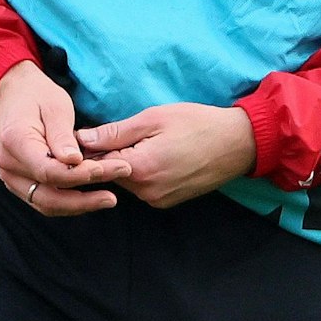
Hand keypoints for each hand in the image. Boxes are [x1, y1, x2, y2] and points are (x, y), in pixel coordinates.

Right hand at [0, 60, 129, 215]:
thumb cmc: (38, 97)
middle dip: (82, 200)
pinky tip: (92, 196)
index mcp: (15, 141)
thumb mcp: (55, 106)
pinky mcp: (19, 181)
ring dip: (77, 205)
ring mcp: (11, 176)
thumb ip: (62, 135)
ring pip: (45, 203)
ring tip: (107, 199)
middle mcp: (8, 164)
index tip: (105, 171)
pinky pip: (44, 198)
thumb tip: (74, 160)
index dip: (78, 175)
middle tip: (112, 198)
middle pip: (46, 194)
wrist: (14, 96)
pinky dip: (68, 201)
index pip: (47, 170)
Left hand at [77, 104, 256, 209]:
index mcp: (139, 168)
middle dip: (110, 156)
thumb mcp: (155, 118)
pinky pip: (144, 187)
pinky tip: (160, 155)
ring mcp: (157, 200)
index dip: (90, 147)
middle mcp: (145, 191)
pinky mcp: (168, 202)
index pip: (96, 162)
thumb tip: (81, 139)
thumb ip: (115, 132)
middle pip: (110, 174)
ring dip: (128, 164)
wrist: (239, 144)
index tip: (89, 134)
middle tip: (126, 133)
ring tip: (148, 143)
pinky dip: (144, 173)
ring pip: (127, 181)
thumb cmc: (198, 124)